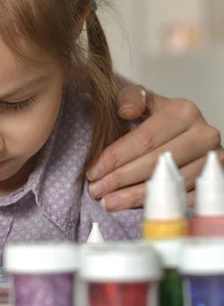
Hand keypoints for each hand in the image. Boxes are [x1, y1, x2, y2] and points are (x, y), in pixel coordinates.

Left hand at [87, 85, 222, 210]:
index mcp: (183, 112)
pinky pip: (184, 197)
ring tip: (108, 202)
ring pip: (169, 182)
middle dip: (121, 178)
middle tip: (96, 190)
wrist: (190, 132)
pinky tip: (133, 208)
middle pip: (155, 162)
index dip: (116, 157)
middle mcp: (203, 134)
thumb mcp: (146, 101)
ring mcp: (213, 159)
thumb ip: (132, 98)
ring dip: (134, 195)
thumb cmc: (162, 119)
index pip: (144, 139)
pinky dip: (157, 203)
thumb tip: (125, 110)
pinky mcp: (215, 178)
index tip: (94, 171)